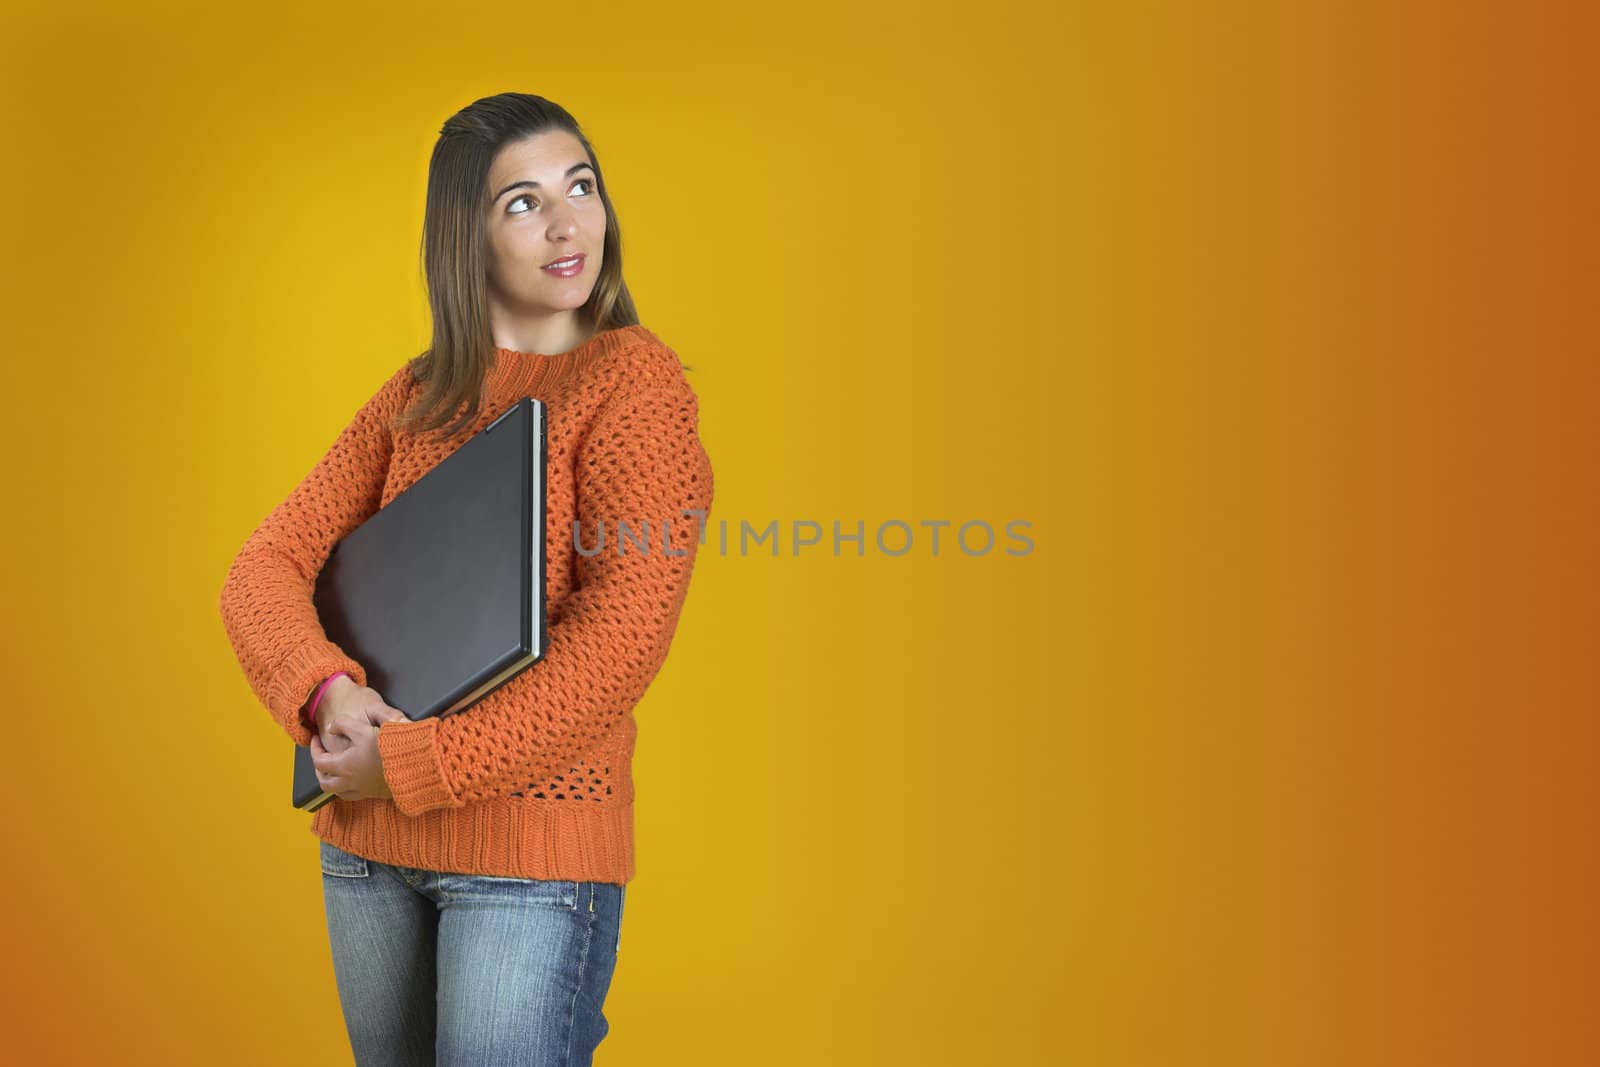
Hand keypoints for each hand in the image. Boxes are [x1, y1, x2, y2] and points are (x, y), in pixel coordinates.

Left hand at [310, 677, 408, 801]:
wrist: (414, 764)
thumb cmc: (388, 746)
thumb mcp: (363, 727)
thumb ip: (343, 725)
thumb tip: (331, 728)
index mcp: (344, 766)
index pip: (319, 762)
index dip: (314, 749)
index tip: (316, 738)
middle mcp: (350, 782)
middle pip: (325, 783)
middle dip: (320, 770)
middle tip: (322, 758)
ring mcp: (364, 790)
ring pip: (339, 792)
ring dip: (334, 782)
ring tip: (337, 772)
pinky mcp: (377, 793)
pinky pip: (355, 795)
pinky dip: (349, 788)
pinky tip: (356, 779)